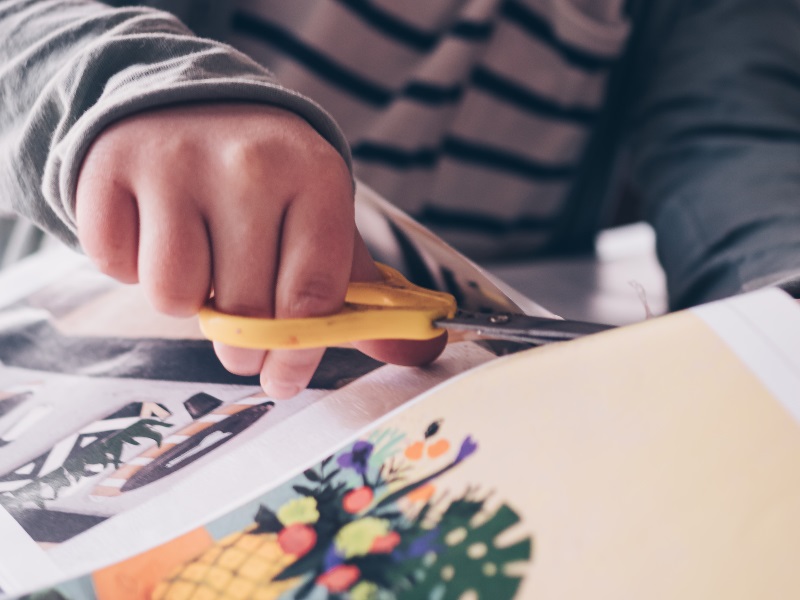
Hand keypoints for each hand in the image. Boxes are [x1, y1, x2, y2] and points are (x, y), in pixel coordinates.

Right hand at [75, 102, 444, 396]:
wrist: (192, 105)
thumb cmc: (267, 180)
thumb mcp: (321, 220)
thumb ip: (364, 293)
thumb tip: (421, 350)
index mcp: (316, 179)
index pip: (311, 295)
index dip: (297, 354)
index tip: (283, 379)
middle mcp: (251, 165)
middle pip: (242, 310)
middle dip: (240, 339)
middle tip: (239, 317)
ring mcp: (177, 161)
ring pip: (173, 296)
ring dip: (185, 298)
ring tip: (199, 262)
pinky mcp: (110, 166)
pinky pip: (116, 267)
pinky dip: (131, 268)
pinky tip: (153, 233)